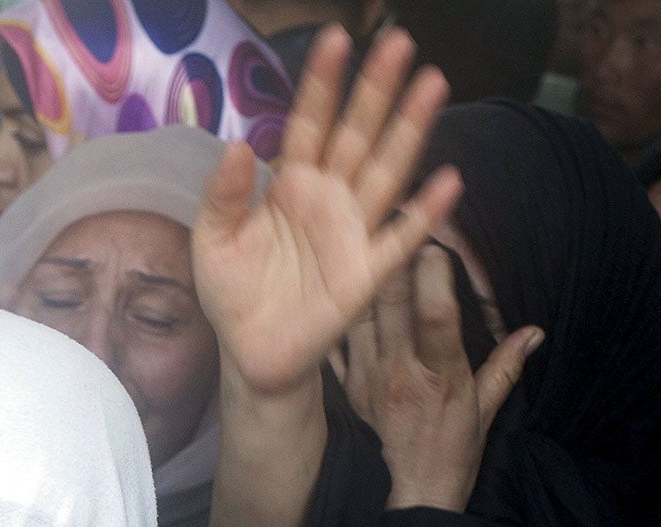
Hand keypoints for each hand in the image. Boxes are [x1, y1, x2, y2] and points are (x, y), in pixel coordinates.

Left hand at [192, 26, 460, 399]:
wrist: (249, 353)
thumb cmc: (233, 292)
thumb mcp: (212, 242)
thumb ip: (223, 196)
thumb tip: (238, 145)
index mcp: (290, 183)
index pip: (309, 122)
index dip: (323, 83)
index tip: (336, 39)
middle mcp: (328, 198)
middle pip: (357, 134)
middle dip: (376, 90)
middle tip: (398, 41)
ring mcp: (352, 232)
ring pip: (385, 171)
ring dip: (409, 130)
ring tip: (432, 83)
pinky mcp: (365, 273)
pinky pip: (399, 239)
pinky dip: (424, 213)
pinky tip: (448, 181)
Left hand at [337, 245, 541, 511]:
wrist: (417, 489)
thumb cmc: (458, 446)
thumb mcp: (488, 407)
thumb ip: (507, 365)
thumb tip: (535, 331)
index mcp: (441, 374)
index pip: (436, 317)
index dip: (433, 277)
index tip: (435, 243)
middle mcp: (401, 373)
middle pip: (390, 306)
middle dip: (392, 259)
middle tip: (392, 220)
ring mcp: (369, 380)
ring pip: (358, 317)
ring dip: (360, 276)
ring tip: (358, 237)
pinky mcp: (350, 388)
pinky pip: (338, 343)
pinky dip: (339, 313)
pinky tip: (335, 281)